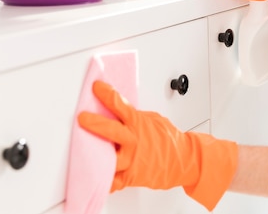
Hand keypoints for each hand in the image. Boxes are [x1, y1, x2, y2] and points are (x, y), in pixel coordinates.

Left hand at [77, 81, 237, 210]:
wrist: (184, 160)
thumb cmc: (169, 140)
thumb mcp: (153, 120)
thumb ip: (135, 118)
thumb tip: (118, 111)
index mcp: (139, 123)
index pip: (119, 104)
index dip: (106, 94)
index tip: (96, 87)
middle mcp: (134, 141)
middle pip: (111, 130)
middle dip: (95, 123)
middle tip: (82, 118)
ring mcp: (132, 159)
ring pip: (108, 158)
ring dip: (95, 154)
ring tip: (82, 150)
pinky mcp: (132, 176)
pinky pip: (113, 180)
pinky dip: (104, 178)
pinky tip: (96, 175)